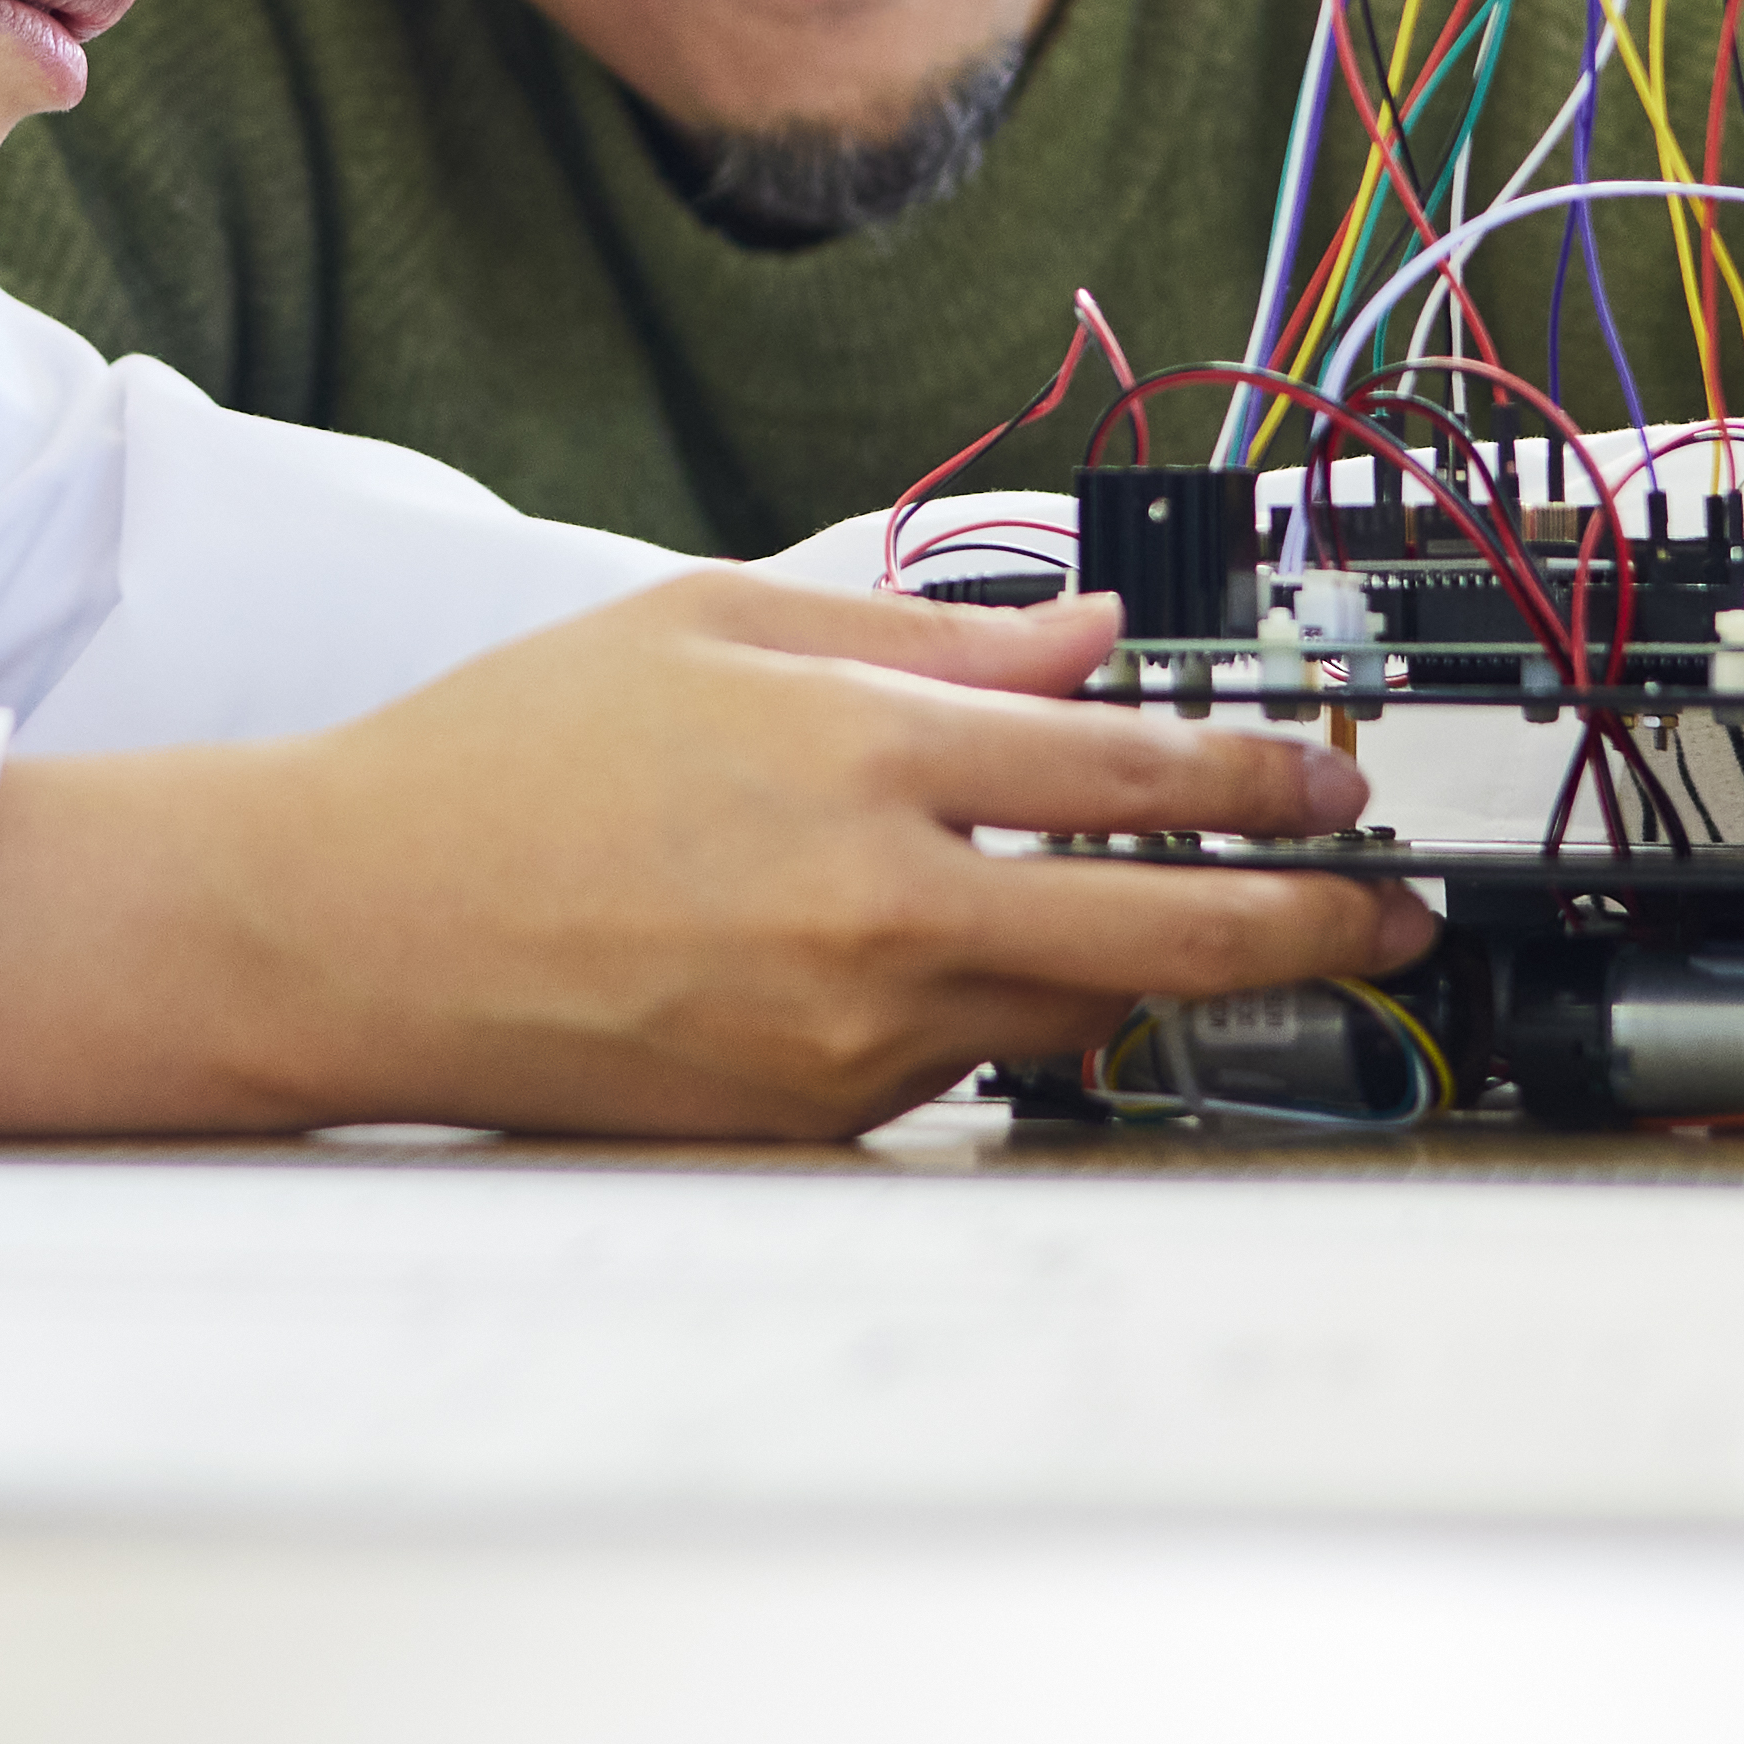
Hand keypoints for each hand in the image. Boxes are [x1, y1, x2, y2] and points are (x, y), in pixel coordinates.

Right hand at [0, 570, 1427, 1139]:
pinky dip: (1001, 1016)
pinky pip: (963, 1068)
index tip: (1340, 780)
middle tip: (1388, 906)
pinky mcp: (811, 1119)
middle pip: (1170, 927)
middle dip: (1312, 918)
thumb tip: (1089, 634)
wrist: (355, 925)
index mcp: (863, 750)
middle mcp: (881, 900)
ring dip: (1145, 969)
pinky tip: (979, 968)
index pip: (1134, 767)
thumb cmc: (509, 758)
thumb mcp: (712, 624)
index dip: (1270, 776)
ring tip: (1182, 920)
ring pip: (1075, 1009)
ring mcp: (850, 1030)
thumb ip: (924, 630)